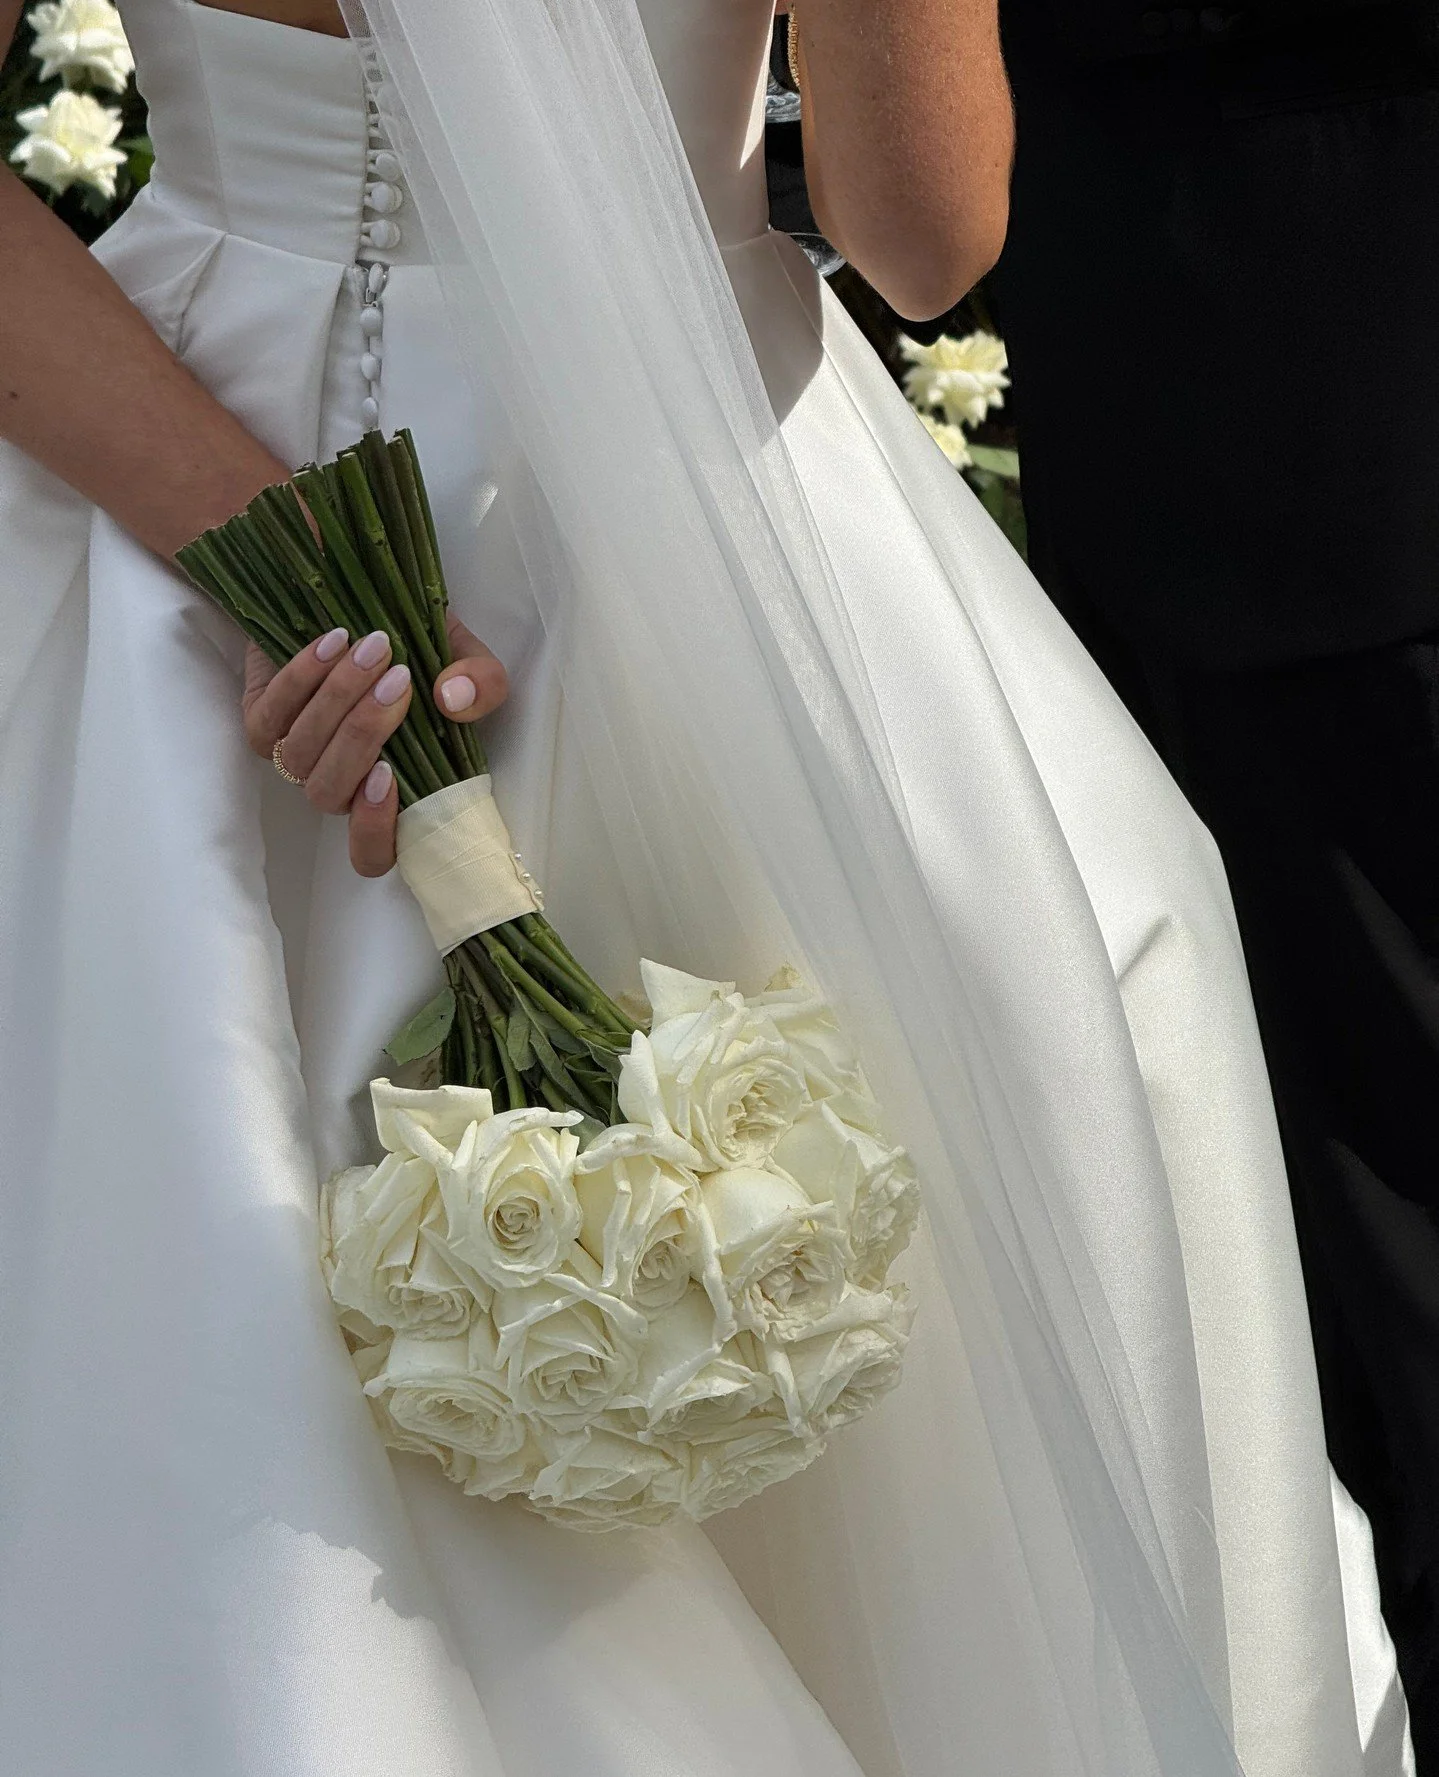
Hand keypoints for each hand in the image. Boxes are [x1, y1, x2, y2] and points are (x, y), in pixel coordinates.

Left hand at [242, 612, 507, 877]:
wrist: (359, 605)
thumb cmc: (419, 652)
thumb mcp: (468, 663)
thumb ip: (483, 684)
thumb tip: (453, 700)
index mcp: (385, 795)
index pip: (371, 853)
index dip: (374, 832)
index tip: (390, 778)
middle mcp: (335, 785)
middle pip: (329, 794)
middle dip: (363, 735)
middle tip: (400, 678)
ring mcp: (290, 757)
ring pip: (300, 753)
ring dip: (338, 698)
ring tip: (376, 648)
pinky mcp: (259, 719)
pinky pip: (272, 712)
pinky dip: (304, 676)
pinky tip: (337, 641)